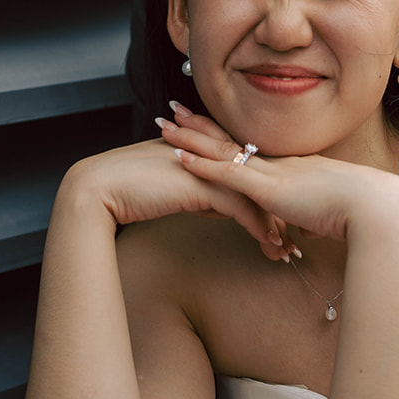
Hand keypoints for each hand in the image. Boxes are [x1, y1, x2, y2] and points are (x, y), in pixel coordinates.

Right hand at [59, 134, 284, 255]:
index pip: (248, 172)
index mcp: (205, 149)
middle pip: (259, 181)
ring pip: (254, 195)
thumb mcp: (175, 189)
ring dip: (274, 224)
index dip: (268, 197)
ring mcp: (206, 166)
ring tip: (287, 249)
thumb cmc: (131, 190)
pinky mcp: (199, 184)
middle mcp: (210, 153)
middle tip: (299, 237)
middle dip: (281, 211)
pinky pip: (239, 207)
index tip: (285, 220)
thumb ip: (202, 192)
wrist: (99, 189)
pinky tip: (269, 245)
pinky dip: (258, 227)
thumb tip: (223, 208)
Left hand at [162, 104, 398, 250]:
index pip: (250, 147)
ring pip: (221, 150)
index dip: (226, 134)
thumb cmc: (363, 212)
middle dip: (200, 124)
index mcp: (293, 167)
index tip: (205, 122)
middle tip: (172, 109)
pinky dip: (200, 164)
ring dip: (189, 138)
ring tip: (162, 125)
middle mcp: (279, 163)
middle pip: (230, 139)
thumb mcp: (330, 213)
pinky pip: (227, 173)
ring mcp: (272, 173)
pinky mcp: (269, 188)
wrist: (377, 207)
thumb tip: (305, 229)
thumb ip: (312, 218)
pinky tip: (177, 157)